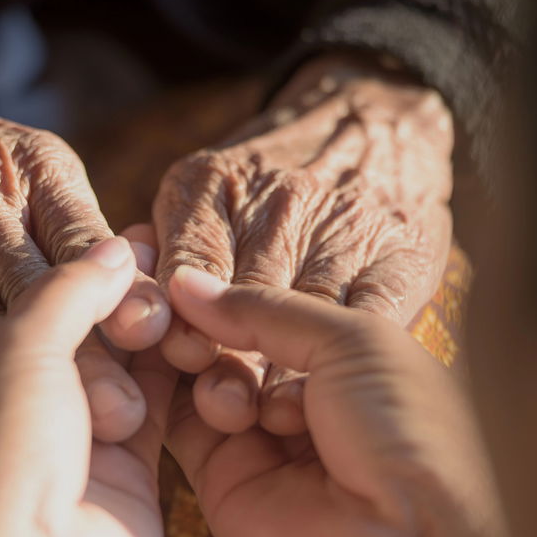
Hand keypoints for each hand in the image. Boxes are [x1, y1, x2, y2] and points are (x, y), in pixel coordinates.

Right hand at [0, 6, 169, 441]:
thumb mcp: (19, 164)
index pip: (86, 239)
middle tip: (120, 414)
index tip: (153, 344)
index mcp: (29, 164)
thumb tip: (139, 298)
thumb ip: (74, 231)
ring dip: (11, 368)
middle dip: (81, 352)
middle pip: (35, 282)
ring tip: (55, 423)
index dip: (120, 296)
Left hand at [0, 234, 176, 536]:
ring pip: (120, 364)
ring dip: (148, 330)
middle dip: (111, 297)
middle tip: (153, 259)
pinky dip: (175, 372)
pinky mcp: (124, 471)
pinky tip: (197, 330)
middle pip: (72, 329)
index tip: (109, 231)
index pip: (11, 299)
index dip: (61, 265)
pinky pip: (158, 406)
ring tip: (177, 292)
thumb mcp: (17, 344)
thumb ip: (67, 289)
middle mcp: (9, 407)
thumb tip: (116, 246)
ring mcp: (68, 441)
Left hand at [154, 54, 453, 434]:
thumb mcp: (201, 188)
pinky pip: (372, 311)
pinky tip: (326, 390)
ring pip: (308, 311)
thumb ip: (166, 249)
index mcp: (211, 185)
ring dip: (286, 370)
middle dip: (232, 357)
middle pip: (247, 296)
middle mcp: (277, 200)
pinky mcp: (401, 252)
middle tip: (221, 407)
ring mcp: (343, 225)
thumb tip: (135, 317)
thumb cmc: (268, 175)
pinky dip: (348, 354)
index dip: (184, 320)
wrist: (376, 122)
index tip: (182, 360)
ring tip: (269, 415)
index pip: (186, 265)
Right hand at [164, 266, 503, 536]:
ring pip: (198, 373)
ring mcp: (258, 437)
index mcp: (347, 357)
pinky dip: (164, 388)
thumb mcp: (351, 339)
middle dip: (201, 312)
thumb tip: (188, 280)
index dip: (231, 277)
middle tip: (171, 289)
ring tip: (196, 348)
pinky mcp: (221, 477)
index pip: (272, 304)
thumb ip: (266, 308)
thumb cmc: (408, 429)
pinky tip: (171, 358)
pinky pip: (177, 421)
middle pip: (228, 337)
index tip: (187, 244)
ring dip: (190, 348)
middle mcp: (300, 395)